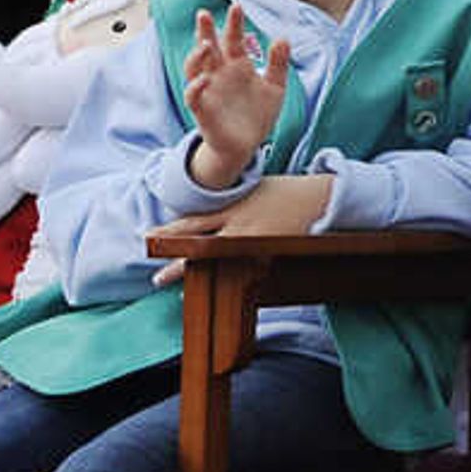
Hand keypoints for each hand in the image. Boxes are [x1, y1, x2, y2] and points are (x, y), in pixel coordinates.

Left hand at [151, 173, 335, 280]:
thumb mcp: (253, 186)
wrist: (321, 197)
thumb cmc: (287, 190)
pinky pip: (236, 265)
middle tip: (152, 272)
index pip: (194, 220)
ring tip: (165, 280)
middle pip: (196, 241)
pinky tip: (208, 284)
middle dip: (172, 256)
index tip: (149, 238)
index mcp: (232, 204)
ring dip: (188, 269)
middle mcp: (237, 223)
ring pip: (212, 257)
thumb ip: (231, 199)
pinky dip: (219, 275)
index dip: (170, 231)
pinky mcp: (266, 251)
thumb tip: (210, 210)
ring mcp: (251, 239)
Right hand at [180, 7, 290, 189]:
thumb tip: (283, 38)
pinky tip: (204, 79)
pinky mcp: (202, 110)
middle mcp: (219, 75)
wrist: (248, 145)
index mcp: (237, 67)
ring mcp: (208, 91)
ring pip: (193, 68)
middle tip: (203, 13)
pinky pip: (193, 96)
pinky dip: (196, 87)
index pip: (233, 40)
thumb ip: (278, 63)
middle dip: (204, 31)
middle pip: (207, 48)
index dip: (233, 24)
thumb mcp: (275, 87)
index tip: (236, 5)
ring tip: (206, 44)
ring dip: (196, 56)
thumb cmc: (257, 114)